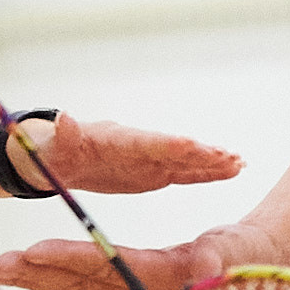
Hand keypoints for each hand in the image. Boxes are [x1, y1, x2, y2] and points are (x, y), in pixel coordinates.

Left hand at [0, 220, 289, 289]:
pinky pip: (93, 282)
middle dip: (37, 275)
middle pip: (84, 284)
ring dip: (39, 276)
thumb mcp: (243, 255)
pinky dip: (62, 275)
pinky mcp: (142, 288)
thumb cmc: (261, 255)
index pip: (112, 270)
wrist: (276, 265)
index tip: (34, 251)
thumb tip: (206, 267)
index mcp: (171, 283)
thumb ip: (221, 261)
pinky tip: (36, 267)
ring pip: (81, 285)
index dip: (72, 260)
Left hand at [7, 111, 240, 196]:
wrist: (55, 155)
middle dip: (200, 152)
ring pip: (185, 159)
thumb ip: (63, 136)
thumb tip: (62, 118)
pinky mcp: (153, 171)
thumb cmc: (49, 152)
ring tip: (240, 163)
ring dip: (211, 161)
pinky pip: (184, 171)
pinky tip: (232, 171)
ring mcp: (148, 158)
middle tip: (230, 156)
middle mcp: (136, 146)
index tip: (190, 142)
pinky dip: (206, 171)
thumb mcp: (50, 148)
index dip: (166, 143)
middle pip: (172, 148)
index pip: (142, 141)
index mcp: (112, 140)